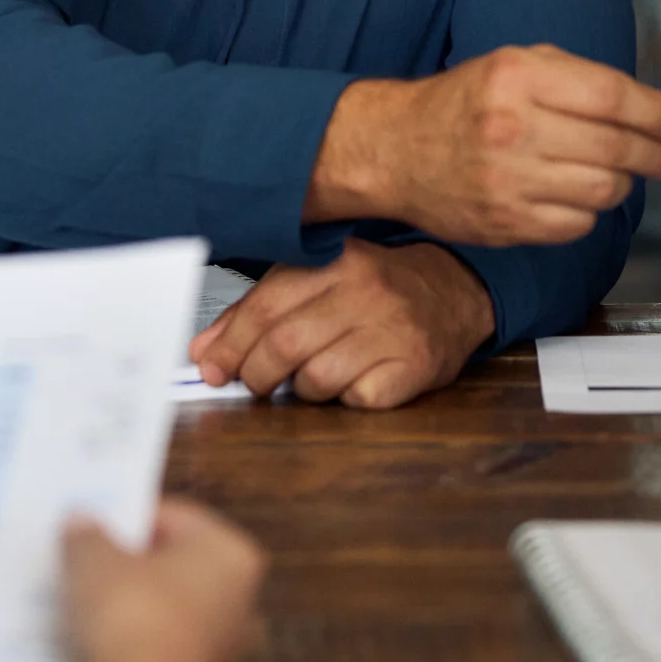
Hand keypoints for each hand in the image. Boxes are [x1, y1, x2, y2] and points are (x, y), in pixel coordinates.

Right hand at [62, 498, 264, 661]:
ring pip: (167, 608)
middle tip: (84, 561)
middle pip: (173, 564)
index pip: (176, 517)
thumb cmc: (131, 620)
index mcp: (231, 553)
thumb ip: (88, 535)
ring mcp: (226, 643)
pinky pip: (162, 645)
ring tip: (82, 602)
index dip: (129, 517)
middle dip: (128, 562)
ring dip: (128, 603)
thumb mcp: (95, 564)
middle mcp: (242, 596)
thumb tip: (79, 522)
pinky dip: (134, 640)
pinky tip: (96, 642)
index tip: (94, 524)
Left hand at [189, 238, 494, 408]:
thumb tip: (205, 351)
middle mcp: (365, 291)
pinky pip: (355, 399)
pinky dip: (343, 400)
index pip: (265, 306)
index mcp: (335, 261)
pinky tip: (352, 382)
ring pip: (315, 379)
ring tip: (311, 378)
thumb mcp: (319, 282)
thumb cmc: (379, 288)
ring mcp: (392, 330)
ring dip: (301, 390)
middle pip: (284, 345)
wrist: (456, 291)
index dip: (230, 344)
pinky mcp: (412, 367)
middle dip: (256, 375)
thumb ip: (259, 311)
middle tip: (253, 383)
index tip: (211, 368)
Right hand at [306, 44, 660, 247]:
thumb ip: (578, 78)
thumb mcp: (513, 64)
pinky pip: (576, 225)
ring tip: (620, 172)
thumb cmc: (466, 103)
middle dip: (654, 152)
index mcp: (517, 78)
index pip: (611, 97)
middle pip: (615, 147)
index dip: (654, 112)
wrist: (396, 150)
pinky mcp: (504, 224)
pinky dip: (590, 212)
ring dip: (624, 183)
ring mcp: (507, 181)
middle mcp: (512, 128)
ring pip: (603, 190)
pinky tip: (579, 195)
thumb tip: (650, 109)